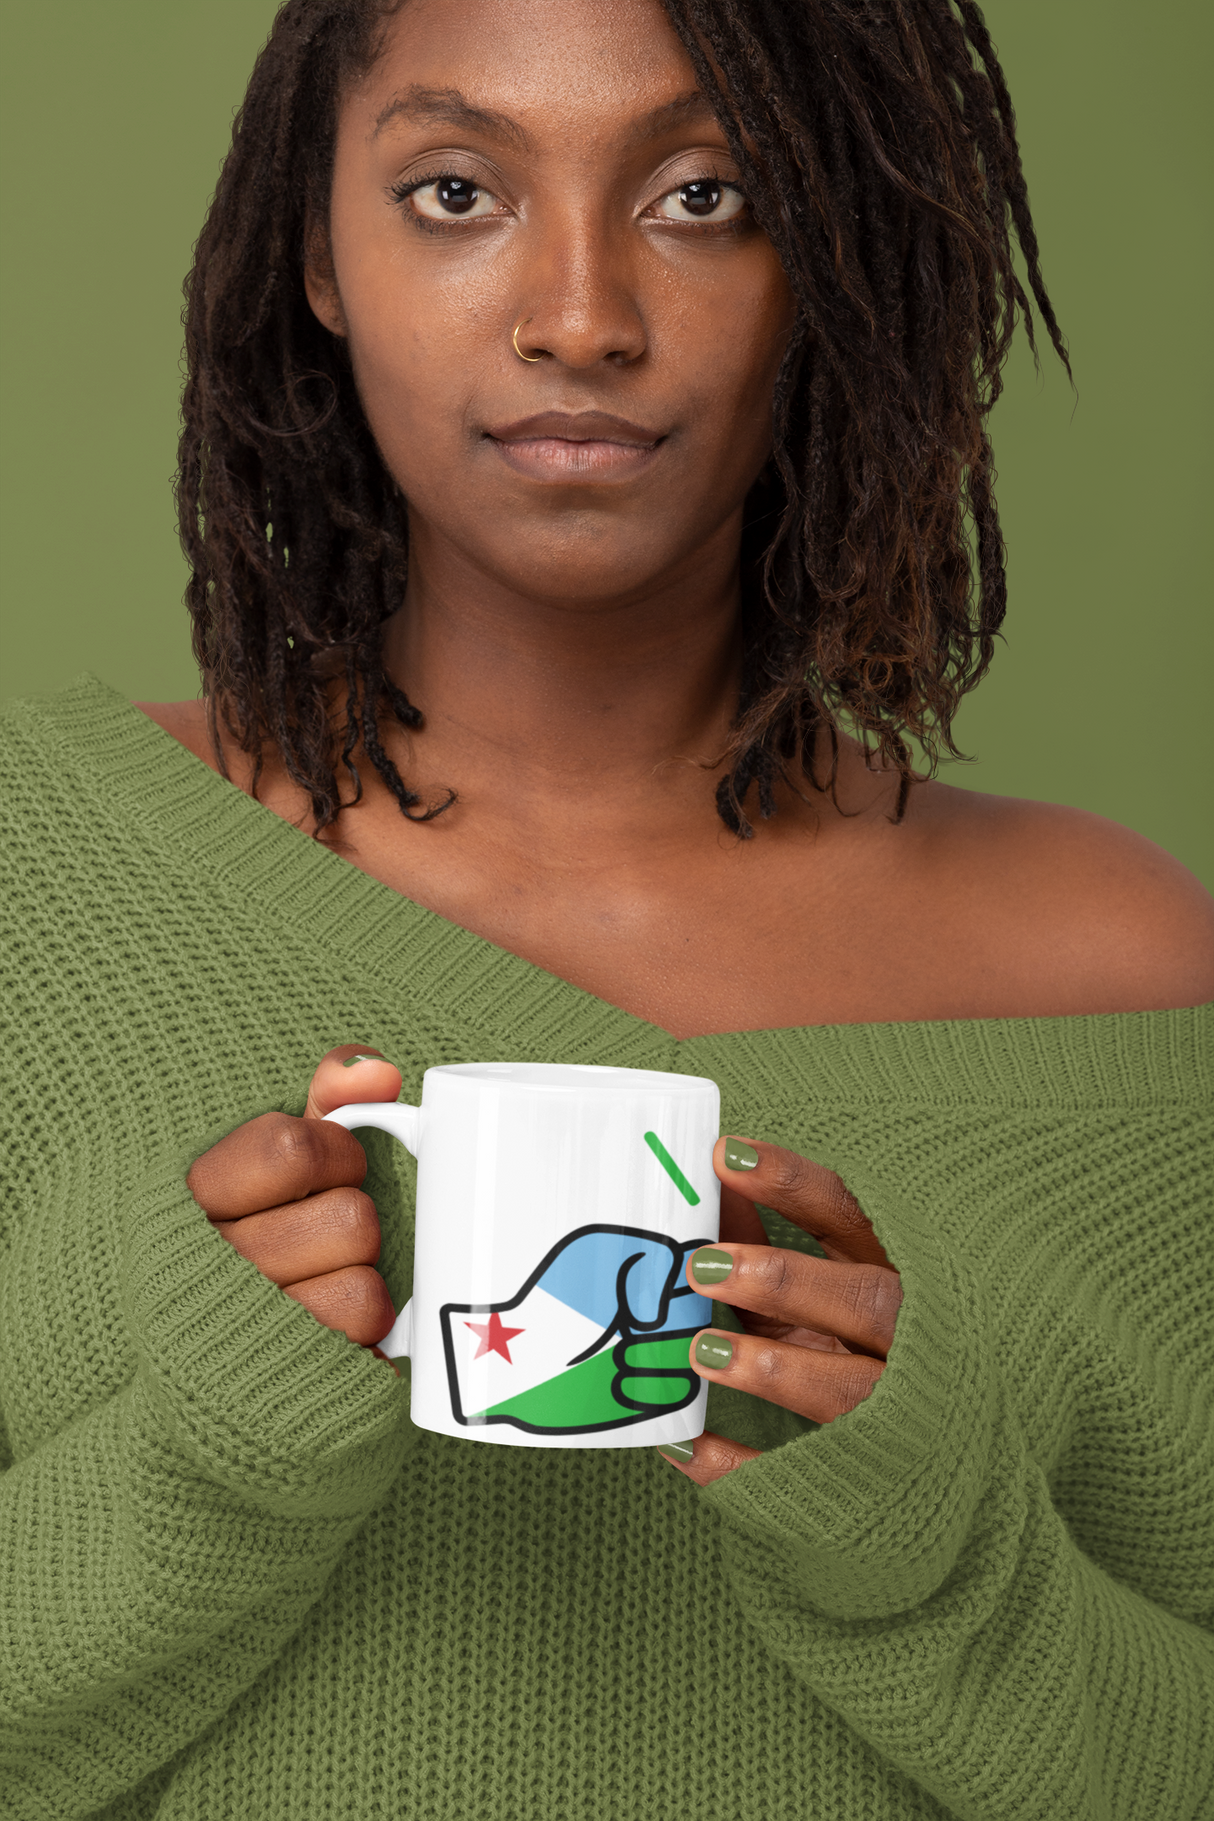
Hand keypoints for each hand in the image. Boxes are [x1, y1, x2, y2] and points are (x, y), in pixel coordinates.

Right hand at [186, 1045, 401, 1364]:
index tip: (328, 1165)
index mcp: (190, 1202)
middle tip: (323, 1232)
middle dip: (353, 1219)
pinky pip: (365, 1344)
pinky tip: (334, 1326)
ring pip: (363, 1287)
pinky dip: (366, 1331)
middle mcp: (206, 1273)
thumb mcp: (270, 1158)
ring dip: (361, 1278)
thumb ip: (322, 1100)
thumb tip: (376, 1074)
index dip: (337, 1152)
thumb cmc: (255, 1234)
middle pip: (349, 1219)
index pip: (291, 1149)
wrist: (209, 1366)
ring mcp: (241, 1341)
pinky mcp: (284, 1388)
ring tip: (325, 1279)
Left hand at [659, 1137, 900, 1485]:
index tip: (724, 1157)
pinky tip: (685, 1443)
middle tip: (705, 1265)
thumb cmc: (878, 1344)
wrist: (957, 1453)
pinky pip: (805, 1475)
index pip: (850, 1216)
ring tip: (700, 1352)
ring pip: (848, 1390)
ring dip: (772, 1369)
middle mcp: (912, 1339)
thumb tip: (708, 1199)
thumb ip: (777, 1248)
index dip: (790, 1184)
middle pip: (867, 1303)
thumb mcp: (835, 1286)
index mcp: (901, 1273)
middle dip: (785, 1282)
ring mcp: (899, 1411)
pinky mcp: (867, 1474)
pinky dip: (742, 1465)